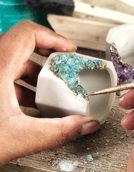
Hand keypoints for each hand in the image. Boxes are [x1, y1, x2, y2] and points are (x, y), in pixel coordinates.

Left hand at [0, 21, 99, 164]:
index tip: (68, 50)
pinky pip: (7, 76)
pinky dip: (24, 85)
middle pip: (24, 48)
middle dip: (49, 60)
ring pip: (16, 63)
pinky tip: (33, 103)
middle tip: (64, 72)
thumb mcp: (21, 137)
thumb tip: (87, 125)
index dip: (52, 38)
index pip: (27, 33)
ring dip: (37, 75)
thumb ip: (60, 132)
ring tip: (52, 92)